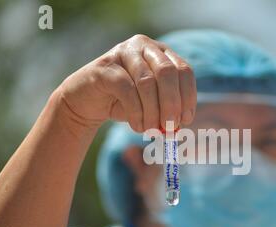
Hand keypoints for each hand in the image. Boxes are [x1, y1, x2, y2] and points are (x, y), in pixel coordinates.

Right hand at [56, 34, 196, 131]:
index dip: (188, 96)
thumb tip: (179, 123)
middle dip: (172, 103)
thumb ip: (167, 110)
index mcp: (161, 53)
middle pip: (168, 73)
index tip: (186, 120)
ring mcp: (123, 52)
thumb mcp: (152, 106)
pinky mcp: (105, 66)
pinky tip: (137, 126)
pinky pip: (127, 90)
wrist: (87, 103)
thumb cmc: (125, 103)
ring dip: (152, 112)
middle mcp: (144, 47)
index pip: (183, 71)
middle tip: (170, 127)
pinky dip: (136, 112)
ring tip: (152, 130)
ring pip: (147, 82)